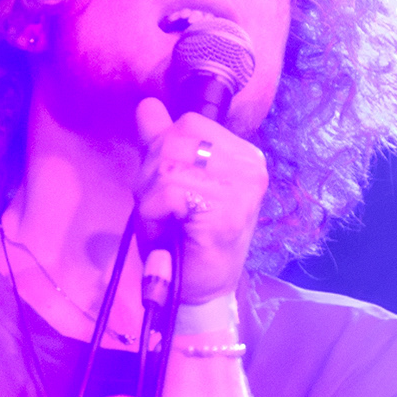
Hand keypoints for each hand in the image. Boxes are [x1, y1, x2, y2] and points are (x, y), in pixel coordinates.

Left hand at [134, 98, 268, 302]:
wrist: (199, 292)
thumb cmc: (184, 239)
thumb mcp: (169, 182)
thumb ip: (160, 143)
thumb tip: (147, 105)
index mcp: (243, 154)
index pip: (188, 122)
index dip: (162, 152)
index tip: (170, 191)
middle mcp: (250, 165)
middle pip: (175, 139)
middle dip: (152, 175)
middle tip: (163, 211)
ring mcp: (242, 186)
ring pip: (167, 165)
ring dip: (150, 198)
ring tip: (166, 222)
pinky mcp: (226, 210)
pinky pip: (167, 191)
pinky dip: (153, 215)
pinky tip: (169, 233)